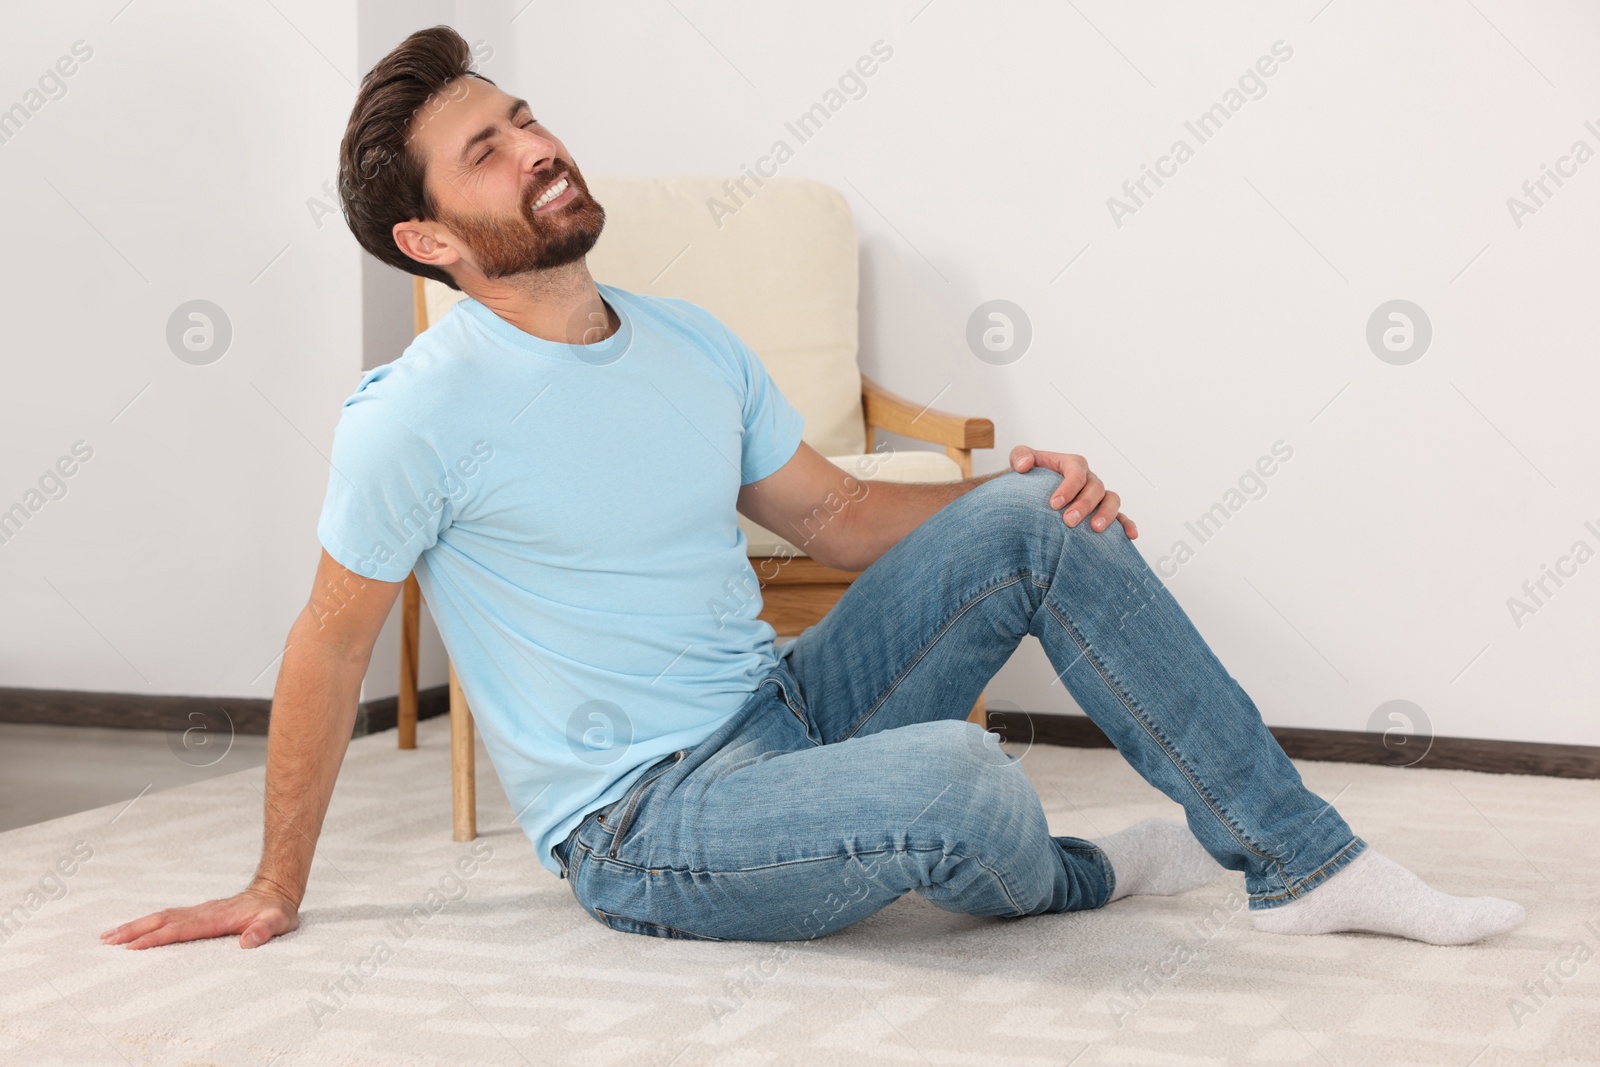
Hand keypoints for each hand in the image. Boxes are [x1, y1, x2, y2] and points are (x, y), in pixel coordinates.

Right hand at [100, 881, 299, 949]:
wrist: (276, 893)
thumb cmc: (276, 912)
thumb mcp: (278, 922)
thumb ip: (264, 931)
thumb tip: (248, 942)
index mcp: (216, 918)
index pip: (180, 929)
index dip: (156, 938)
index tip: (133, 947)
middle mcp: (202, 912)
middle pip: (162, 920)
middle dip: (134, 930)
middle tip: (107, 941)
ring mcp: (199, 911)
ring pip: (162, 917)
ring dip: (136, 926)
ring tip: (109, 936)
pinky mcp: (199, 913)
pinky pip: (168, 917)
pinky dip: (149, 923)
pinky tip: (135, 930)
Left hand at [1009, 445, 1137, 538]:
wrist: (1033, 492)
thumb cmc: (1030, 476)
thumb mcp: (1020, 460)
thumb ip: (1020, 456)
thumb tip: (1024, 465)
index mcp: (1073, 465)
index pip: (1076, 471)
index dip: (1068, 487)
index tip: (1054, 504)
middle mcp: (1089, 480)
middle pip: (1095, 488)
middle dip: (1084, 504)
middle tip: (1068, 521)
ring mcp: (1098, 496)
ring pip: (1112, 500)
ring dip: (1107, 514)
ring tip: (1095, 529)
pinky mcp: (1103, 512)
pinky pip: (1121, 517)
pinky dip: (1127, 525)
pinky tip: (1130, 536)